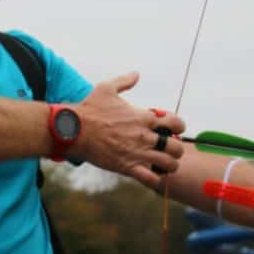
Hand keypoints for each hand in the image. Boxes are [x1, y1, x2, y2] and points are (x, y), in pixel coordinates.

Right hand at [67, 72, 185, 187]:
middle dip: (176, 149)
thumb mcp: (107, 88)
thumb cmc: (90, 109)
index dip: (178, 127)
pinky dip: (155, 180)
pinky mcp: (127, 167)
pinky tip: (150, 175)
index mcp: (144, 118)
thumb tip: (136, 74)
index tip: (172, 130)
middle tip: (168, 150)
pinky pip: (151, 178)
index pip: (176, 123)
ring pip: (169, 164)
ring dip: (169, 166)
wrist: (74, 130)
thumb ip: (124, 81)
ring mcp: (138, 153)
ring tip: (163, 165)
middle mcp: (145, 136)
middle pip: (176, 147)